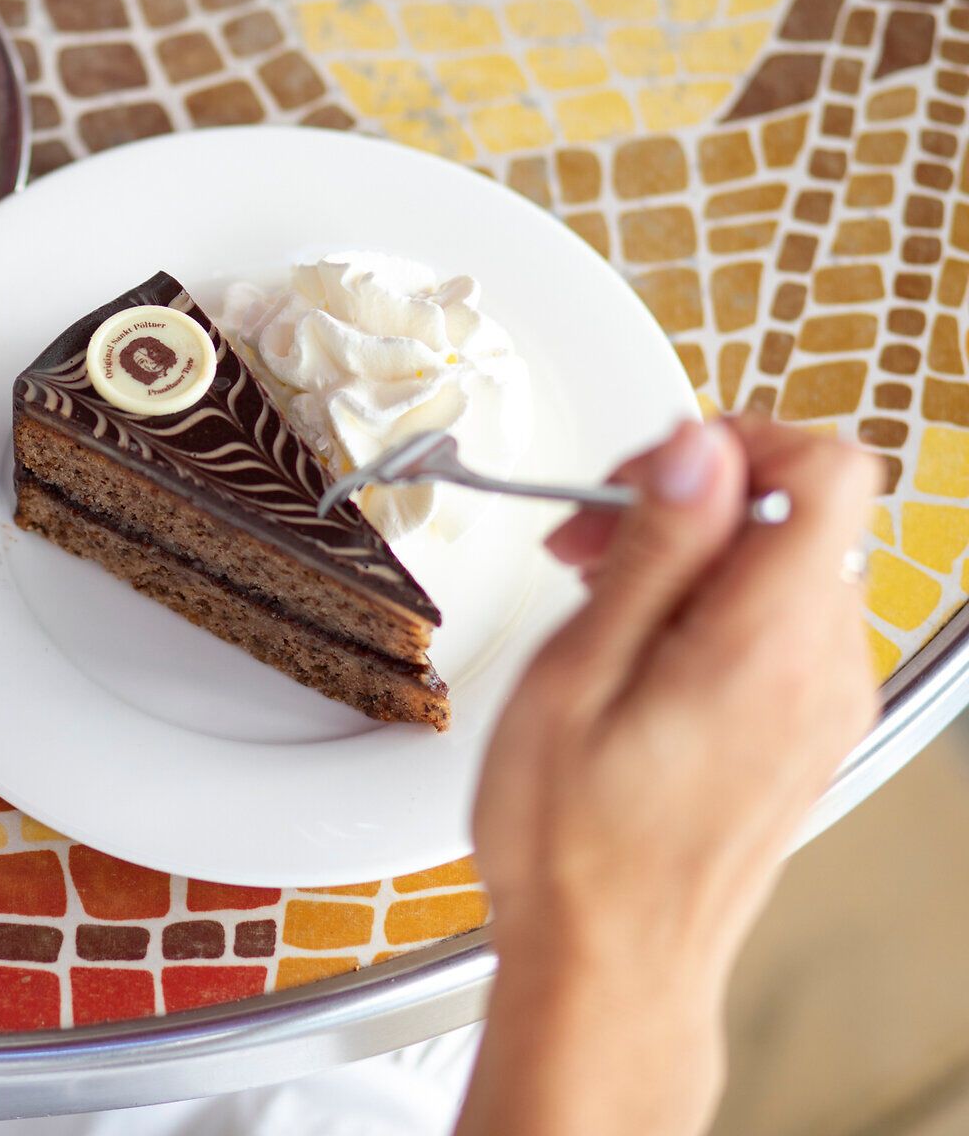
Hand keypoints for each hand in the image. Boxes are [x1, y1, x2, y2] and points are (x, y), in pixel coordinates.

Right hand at [459, 416, 880, 1135]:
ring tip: (599, 602)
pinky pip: (781, 625)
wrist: (609, 964)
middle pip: (798, 513)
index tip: (655, 470)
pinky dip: (711, 608)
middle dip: (691, 500)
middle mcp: (823, 670)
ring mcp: (825, 704)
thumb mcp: (577, 673)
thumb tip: (698, 451)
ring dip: (694, 555)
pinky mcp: (807, 730)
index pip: (828, 469)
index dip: (737, 439)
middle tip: (589, 542)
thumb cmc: (574, 845)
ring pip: (787, 565)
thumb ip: (653, 551)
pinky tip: (635, 648)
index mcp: (768, 643)